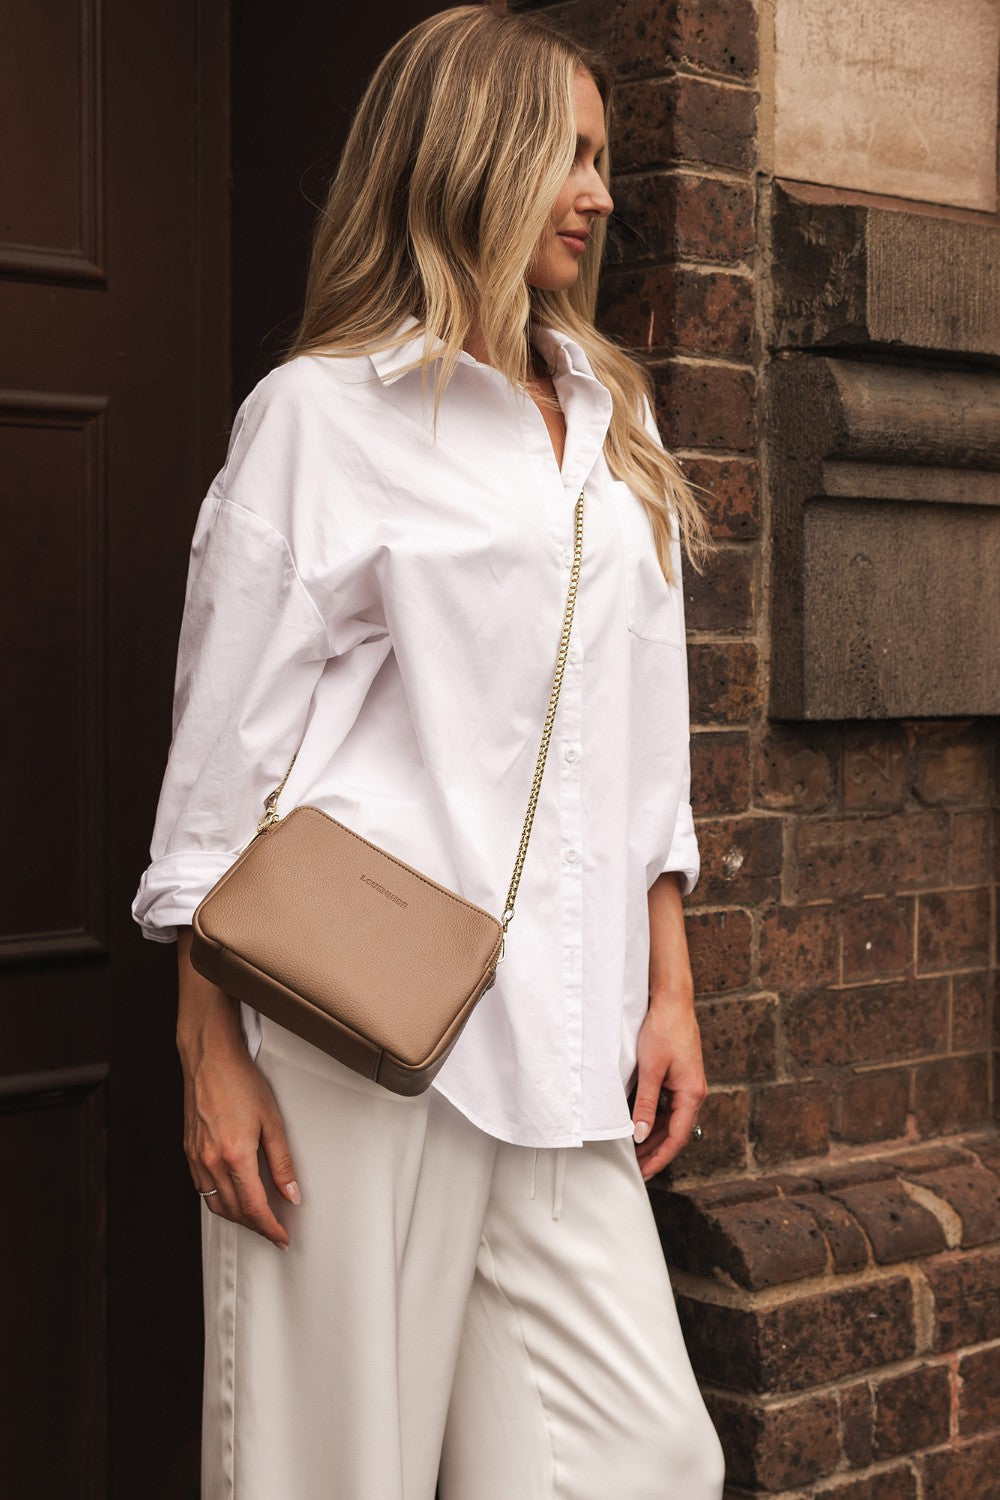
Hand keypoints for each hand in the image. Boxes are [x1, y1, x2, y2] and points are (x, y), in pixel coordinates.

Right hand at [177, 930, 299, 1247]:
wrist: (208, 1057)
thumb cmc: (240, 1081)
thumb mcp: (272, 1121)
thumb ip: (282, 1162)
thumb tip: (291, 1193)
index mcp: (234, 1156)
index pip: (255, 1207)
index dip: (270, 1228)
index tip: (282, 1237)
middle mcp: (210, 1161)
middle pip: (234, 1211)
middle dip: (256, 1226)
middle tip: (274, 1231)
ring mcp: (196, 1157)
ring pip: (215, 1203)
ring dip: (237, 1217)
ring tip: (257, 1219)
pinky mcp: (189, 1150)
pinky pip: (202, 1188)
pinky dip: (219, 1200)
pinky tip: (232, 1196)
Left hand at [631, 997, 706, 1180]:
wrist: (673, 1001)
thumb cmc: (664, 1030)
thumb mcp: (651, 1069)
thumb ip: (646, 1104)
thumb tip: (640, 1134)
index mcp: (692, 1094)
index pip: (676, 1138)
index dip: (659, 1158)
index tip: (644, 1172)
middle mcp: (695, 1093)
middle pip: (676, 1132)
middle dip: (656, 1152)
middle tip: (636, 1167)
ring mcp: (689, 1085)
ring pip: (672, 1121)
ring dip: (655, 1137)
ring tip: (635, 1151)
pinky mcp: (682, 1077)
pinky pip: (670, 1107)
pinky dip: (656, 1119)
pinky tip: (641, 1125)